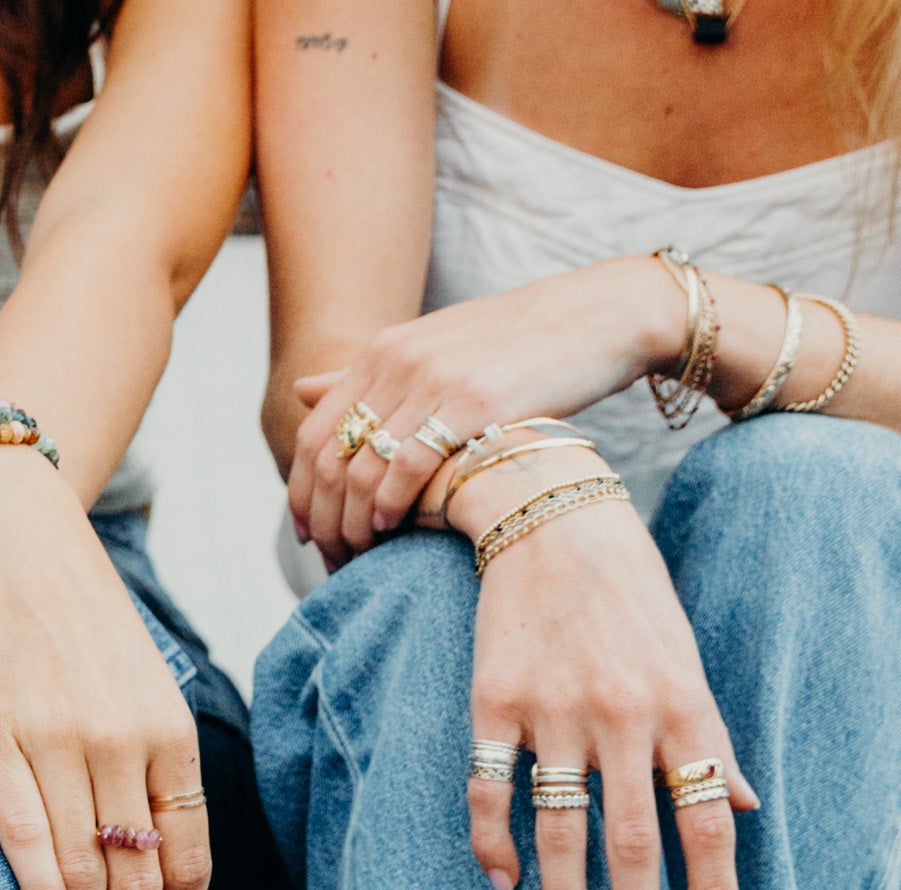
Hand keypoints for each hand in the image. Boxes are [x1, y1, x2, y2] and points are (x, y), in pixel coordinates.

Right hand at [0, 447, 210, 889]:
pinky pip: (30, 841)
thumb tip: (147, 829)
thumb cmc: (66, 606)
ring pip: (91, 872)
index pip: (189, 856)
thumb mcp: (130, 678)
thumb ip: (142, 753)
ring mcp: (62, 744)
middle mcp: (125, 744)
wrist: (3, 531)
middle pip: (142, 878)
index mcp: (165, 731)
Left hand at [289, 255, 686, 566]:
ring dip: (351, 523)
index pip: (312, 435)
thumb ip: (367, 376)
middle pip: (328, 458)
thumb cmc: (517, 348)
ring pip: (360, 467)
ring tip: (358, 556)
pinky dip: (389, 504)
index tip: (307, 536)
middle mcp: (396, 362)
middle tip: (330, 560)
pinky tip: (389, 530)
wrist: (599, 318)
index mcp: (381, 352)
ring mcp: (432, 379)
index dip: (301, 492)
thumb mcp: (433, 351)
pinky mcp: (473, 400)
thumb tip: (301, 390)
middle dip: (322, 519)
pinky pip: (408, 462)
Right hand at [458, 466, 757, 889]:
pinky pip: (490, 791)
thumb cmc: (630, 596)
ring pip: (560, 829)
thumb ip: (711, 738)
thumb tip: (744, 808)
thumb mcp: (687, 660)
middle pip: (633, 840)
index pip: (706, 816)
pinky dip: (493, 844)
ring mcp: (553, 711)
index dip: (713, 887)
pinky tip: (501, 884)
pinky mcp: (493, 702)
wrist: (551, 522)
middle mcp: (621, 716)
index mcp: (682, 706)